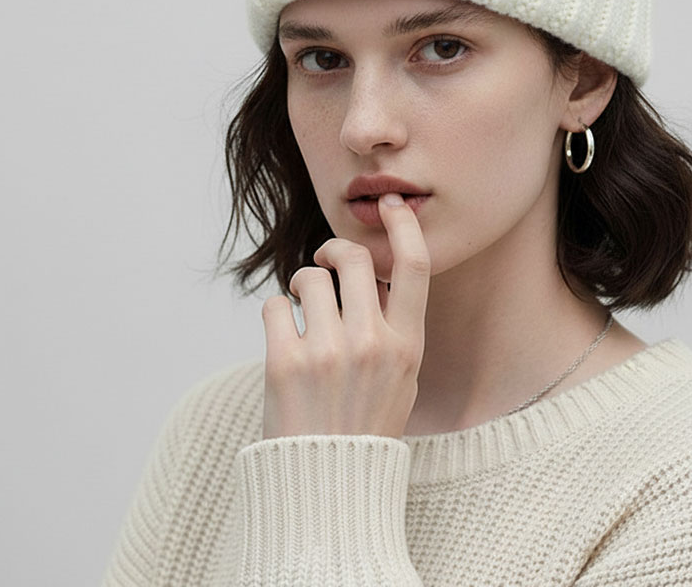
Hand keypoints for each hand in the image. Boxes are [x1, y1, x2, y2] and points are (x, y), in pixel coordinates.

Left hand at [259, 193, 430, 439]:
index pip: (416, 266)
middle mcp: (372, 343)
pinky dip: (276, 312)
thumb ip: (395, 327)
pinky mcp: (284, 363)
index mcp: (407, 346)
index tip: (390, 204)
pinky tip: (283, 335)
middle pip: (356, 259)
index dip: (404, 225)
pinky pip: (275, 305)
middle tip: (325, 258)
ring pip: (310, 277)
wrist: (325, 486)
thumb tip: (374, 275)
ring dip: (302, 285)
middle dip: (335, 248)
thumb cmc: (365, 425)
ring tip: (301, 312)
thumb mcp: (401, 379)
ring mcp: (328, 352)